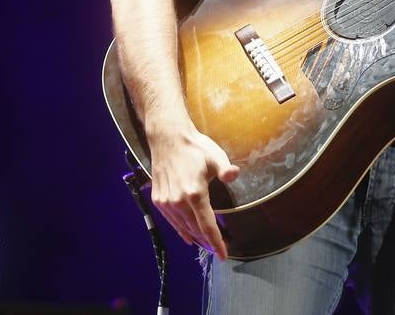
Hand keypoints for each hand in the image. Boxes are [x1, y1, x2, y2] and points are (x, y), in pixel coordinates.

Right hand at [147, 125, 239, 259]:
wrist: (168, 139)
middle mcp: (178, 202)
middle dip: (208, 241)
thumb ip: (225, 169)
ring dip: (195, 237)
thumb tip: (235, 174)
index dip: (216, 242)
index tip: (223, 255)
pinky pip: (171, 221)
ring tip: (206, 245)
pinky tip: (188, 235)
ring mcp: (166, 202)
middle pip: (195, 229)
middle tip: (220, 249)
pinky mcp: (159, 200)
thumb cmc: (195, 147)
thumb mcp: (215, 156)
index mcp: (195, 194)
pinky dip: (181, 230)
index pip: (207, 225)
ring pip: (182, 227)